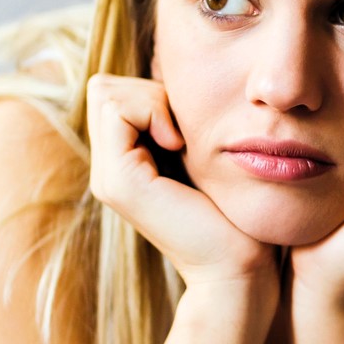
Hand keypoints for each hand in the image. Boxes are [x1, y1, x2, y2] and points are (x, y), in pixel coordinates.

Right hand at [86, 74, 272, 290]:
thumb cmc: (234, 214)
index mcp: (124, 164)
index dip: (150, 93)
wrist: (239, 268)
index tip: (185, 129)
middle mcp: (107, 171)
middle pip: (104, 87)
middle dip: (148, 92)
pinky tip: (179, 144)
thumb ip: (178, 125)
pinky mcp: (119, 181)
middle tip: (183, 131)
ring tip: (181, 141)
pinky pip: (117, 110)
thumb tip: (172, 76)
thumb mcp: (202, 155)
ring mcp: (108, 177)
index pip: (111, 92)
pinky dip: (151, 110)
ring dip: (152, 100)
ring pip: (106, 92)